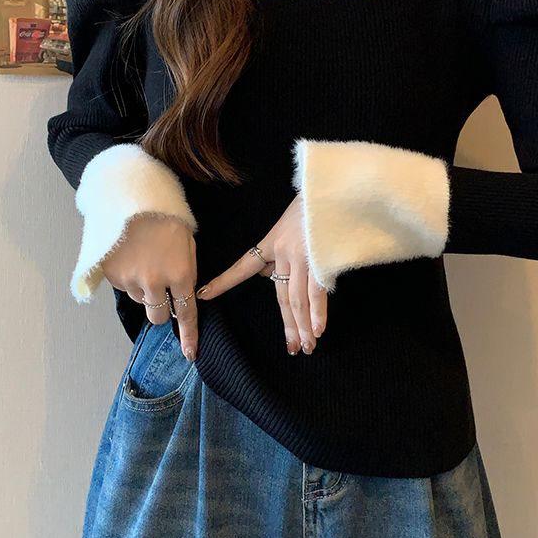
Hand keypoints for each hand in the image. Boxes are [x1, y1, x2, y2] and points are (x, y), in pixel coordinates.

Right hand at [102, 214, 198, 360]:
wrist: (132, 197)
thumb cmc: (166, 218)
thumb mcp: (187, 244)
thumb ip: (187, 273)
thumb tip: (185, 295)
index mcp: (179, 274)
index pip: (186, 313)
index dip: (189, 336)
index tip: (191, 354)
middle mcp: (154, 283)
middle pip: (158, 316)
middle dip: (161, 307)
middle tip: (160, 287)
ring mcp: (129, 280)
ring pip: (139, 301)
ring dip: (143, 289)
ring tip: (144, 260)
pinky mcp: (111, 275)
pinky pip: (123, 287)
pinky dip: (127, 278)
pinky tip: (130, 256)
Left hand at [196, 195, 327, 355]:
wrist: (335, 188)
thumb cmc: (315, 205)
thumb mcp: (290, 223)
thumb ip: (279, 250)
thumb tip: (269, 274)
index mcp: (271, 242)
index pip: (243, 266)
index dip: (223, 282)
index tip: (202, 295)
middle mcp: (283, 252)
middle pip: (281, 297)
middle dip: (289, 326)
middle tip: (291, 349)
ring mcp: (303, 256)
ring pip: (298, 299)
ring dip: (304, 326)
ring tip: (306, 347)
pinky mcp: (322, 257)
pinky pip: (317, 291)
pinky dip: (319, 313)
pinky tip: (318, 330)